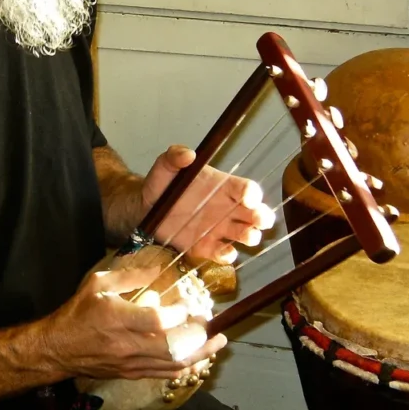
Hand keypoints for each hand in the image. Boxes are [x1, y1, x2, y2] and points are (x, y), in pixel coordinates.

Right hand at [41, 266, 226, 380]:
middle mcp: (126, 344)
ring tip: (218, 342)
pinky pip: (166, 374)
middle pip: (173, 347)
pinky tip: (200, 358)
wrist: (58, 349)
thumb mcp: (98, 284)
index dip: (180, 313)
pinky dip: (187, 367)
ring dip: (201, 354)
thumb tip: (159, 269)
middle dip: (198, 335)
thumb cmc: (78, 312)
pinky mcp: (132, 374)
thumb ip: (130, 276)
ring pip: (174, 364)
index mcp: (117, 318)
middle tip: (211, 322)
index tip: (190, 304)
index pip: (158, 321)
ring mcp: (131, 363)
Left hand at [141, 145, 275, 264]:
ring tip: (247, 236)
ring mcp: (219, 230)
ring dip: (250, 236)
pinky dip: (227, 255)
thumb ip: (174, 157)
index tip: (249, 198)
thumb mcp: (165, 166)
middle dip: (262, 217)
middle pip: (256, 213)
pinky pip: (223, 254)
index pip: (246, 188)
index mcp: (224, 187)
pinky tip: (222, 252)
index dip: (252, 193)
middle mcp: (228, 209)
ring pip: (245, 235)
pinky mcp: (206, 247)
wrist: (146, 209)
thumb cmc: (162, 184)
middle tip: (259, 220)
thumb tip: (187, 154)